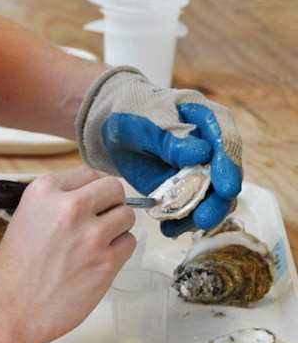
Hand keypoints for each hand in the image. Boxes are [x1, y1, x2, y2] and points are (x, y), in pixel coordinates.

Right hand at [0, 167, 135, 342]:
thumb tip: (90, 194)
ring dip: (117, 226)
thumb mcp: (26, 215)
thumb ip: (57, 200)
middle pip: (114, 189)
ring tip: (98, 241)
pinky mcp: (107, 262)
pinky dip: (119, 249)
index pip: (88, 174)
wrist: (12, 308)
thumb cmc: (15, 268)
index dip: (94, 188)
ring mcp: (91, 234)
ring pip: (127, 215)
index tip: (95, 198)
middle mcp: (70, 207)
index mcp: (45, 191)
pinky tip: (100, 258)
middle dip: (111, 202)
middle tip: (102, 217)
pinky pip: (129, 243)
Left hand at [75, 67, 242, 236]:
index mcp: (208, 119)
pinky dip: (180, 221)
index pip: (225, 142)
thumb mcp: (147, 120)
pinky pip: (191, 209)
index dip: (228, 166)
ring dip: (199, 215)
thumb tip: (201, 153)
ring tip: (177, 227)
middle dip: (216, 201)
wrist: (115, 128)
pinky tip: (167, 229)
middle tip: (203, 218)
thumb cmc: (134, 113)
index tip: (225, 188)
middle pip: (226, 176)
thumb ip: (171, 137)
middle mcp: (213, 147)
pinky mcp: (187, 189)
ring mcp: (202, 171)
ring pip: (213, 198)